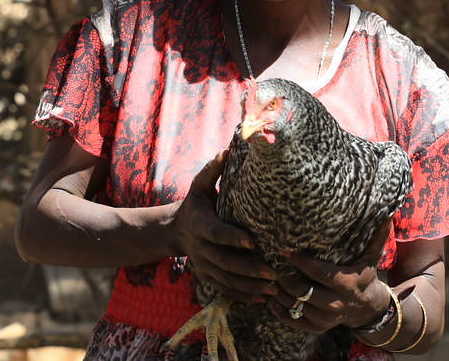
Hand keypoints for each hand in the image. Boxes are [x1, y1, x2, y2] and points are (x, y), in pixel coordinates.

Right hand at [170, 151, 276, 302]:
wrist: (174, 231)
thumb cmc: (195, 204)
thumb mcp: (199, 186)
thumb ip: (212, 170)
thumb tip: (226, 150)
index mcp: (201, 224)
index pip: (217, 233)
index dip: (233, 238)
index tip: (253, 241)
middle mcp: (201, 248)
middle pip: (224, 262)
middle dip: (248, 268)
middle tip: (272, 271)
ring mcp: (204, 265)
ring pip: (227, 279)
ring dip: (250, 286)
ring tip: (273, 288)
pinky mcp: (208, 276)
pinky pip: (225, 290)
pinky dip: (243, 296)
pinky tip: (263, 298)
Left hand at [267, 218, 393, 332]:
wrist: (369, 309)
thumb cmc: (364, 276)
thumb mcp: (371, 258)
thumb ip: (376, 236)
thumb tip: (388, 212)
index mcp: (344, 284)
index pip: (316, 272)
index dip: (299, 261)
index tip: (285, 251)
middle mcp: (334, 303)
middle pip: (301, 289)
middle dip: (284, 277)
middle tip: (271, 264)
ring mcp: (325, 318)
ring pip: (294, 304)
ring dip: (279, 292)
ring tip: (269, 277)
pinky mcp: (317, 328)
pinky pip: (292, 321)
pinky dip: (279, 311)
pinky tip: (272, 298)